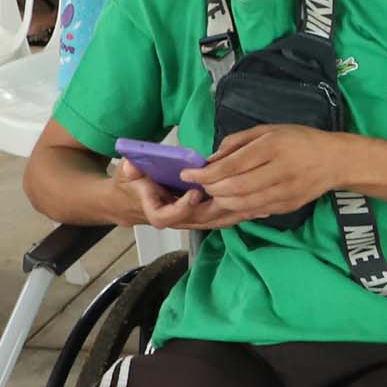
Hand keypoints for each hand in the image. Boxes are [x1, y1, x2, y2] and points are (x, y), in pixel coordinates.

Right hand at [109, 155, 246, 230]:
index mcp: (155, 209)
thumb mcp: (125, 174)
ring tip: (259, 205)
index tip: (195, 193)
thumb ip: (130, 170)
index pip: (168, 216)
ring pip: (214, 221)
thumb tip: (132, 165)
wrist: (129, 203)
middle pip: (201, 219)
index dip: (182, 207)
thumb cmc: (130, 185)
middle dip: (221, 208)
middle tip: (241, 195)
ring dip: (236, 213)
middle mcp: (176, 219)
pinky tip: (260, 209)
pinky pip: (221, 218)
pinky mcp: (201, 217)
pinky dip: (239, 213)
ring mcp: (190, 220)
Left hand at [187, 124, 350, 222]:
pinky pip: (255, 211)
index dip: (205, 173)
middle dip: (211, 189)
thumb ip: (237, 142)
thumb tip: (210, 160)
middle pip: (234, 188)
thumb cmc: (299, 140)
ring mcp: (285, 192)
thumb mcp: (268, 130)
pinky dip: (237, 208)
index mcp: (273, 147)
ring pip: (242, 204)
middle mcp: (280, 170)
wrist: (335, 160)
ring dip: (222, 201)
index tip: (188, 174)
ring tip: (215, 192)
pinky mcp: (287, 206)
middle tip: (201, 185)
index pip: (232, 166)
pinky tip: (232, 199)